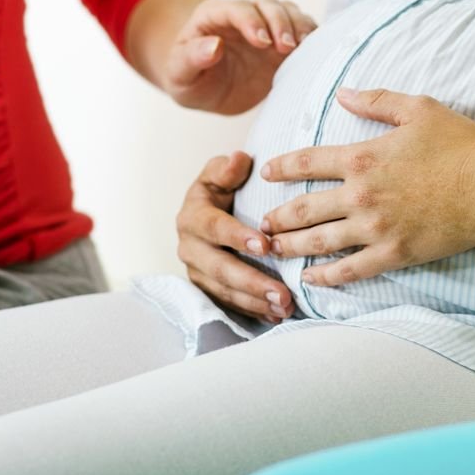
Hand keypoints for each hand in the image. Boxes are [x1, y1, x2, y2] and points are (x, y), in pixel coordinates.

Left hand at [162, 0, 316, 114]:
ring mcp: (265, 25)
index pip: (236, 8)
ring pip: (288, 11)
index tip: (263, 42)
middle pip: (267, 5)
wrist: (207, 90)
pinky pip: (301, 29)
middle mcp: (242, 14)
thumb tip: (214, 46)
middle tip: (287, 47)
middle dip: (280, 22)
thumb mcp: (179, 74)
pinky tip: (315, 50)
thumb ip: (192, 58)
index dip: (251, 21)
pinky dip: (312, 36)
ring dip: (299, 26)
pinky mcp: (282, 41)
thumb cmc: (189, 79)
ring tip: (303, 46)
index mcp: (213, 16)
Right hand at [176, 151, 293, 322]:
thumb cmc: (220, 191)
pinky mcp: (206, 289)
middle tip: (282, 293)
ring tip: (285, 307)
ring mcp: (196, 272)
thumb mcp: (219, 174)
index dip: (237, 237)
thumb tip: (239, 159)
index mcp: (192, 217)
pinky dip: (252, 311)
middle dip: (251, 282)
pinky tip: (276, 315)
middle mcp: (189, 247)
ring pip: (224, 291)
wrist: (207, 214)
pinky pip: (228, 303)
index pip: (214, 228)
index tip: (265, 245)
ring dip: (255, 302)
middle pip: (219, 268)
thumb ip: (227, 169)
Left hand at [259, 88, 474, 286]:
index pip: (307, 162)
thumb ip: (376, 100)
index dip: (281, 167)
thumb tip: (342, 93)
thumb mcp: (419, 109)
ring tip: (272, 250)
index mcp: (362, 157)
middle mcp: (360, 194)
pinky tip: (310, 279)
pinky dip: (325, 277)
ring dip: (290, 247)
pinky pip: (350, 270)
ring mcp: (375, 227)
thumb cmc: (462, 146)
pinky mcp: (393, 253)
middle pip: (303, 208)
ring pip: (318, 241)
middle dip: (277, 216)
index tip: (266, 173)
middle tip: (261, 223)